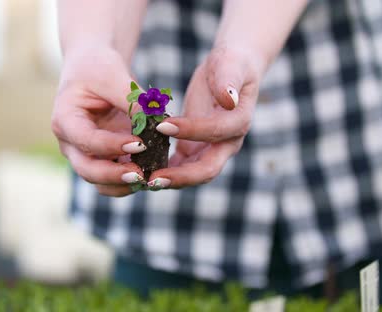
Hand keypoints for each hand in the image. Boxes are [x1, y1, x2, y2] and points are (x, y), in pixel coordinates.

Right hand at [52, 48, 145, 195]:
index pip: (86, 141)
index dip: (111, 146)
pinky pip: (114, 178)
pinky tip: (152, 175)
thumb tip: (156, 122)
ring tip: (149, 179)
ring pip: (100, 182)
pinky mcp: (102, 158)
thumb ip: (131, 99)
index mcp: (65, 120)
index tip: (140, 144)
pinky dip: (131, 180)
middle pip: (87, 170)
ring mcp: (85, 154)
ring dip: (123, 185)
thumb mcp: (113, 75)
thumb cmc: (98, 67)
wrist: (94, 69)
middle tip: (142, 175)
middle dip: (114, 176)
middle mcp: (71, 143)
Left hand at [147, 46, 261, 188]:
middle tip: (153, 179)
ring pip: (192, 175)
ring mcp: (212, 150)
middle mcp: (228, 143)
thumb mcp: (230, 65)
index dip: (191, 131)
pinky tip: (144, 172)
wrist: (230, 71)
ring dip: (170, 180)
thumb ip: (229, 80)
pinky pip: (181, 167)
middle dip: (181, 177)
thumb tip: (229, 98)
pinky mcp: (196, 150)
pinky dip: (165, 171)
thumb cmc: (230, 64)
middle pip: (207, 170)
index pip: (215, 133)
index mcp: (238, 123)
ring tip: (143, 181)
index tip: (161, 125)